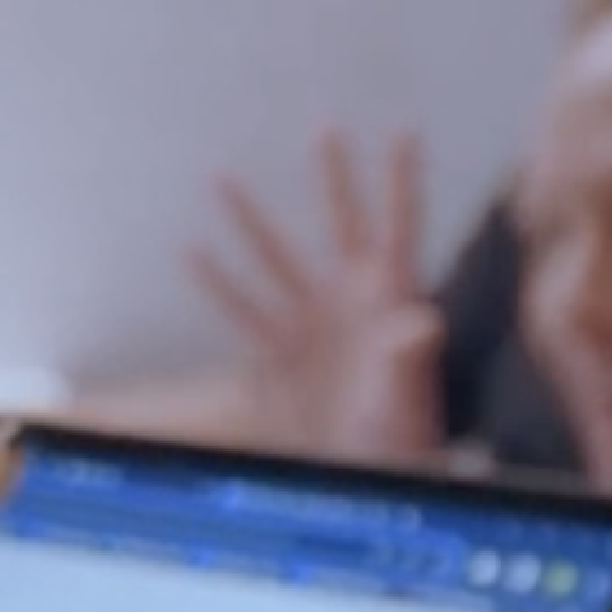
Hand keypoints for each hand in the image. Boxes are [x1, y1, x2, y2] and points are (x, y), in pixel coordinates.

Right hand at [187, 130, 442, 461]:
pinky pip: (242, 309)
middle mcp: (350, 302)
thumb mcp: (403, 398)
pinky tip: (192, 252)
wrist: (358, 484)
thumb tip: (420, 318)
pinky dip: (216, 282)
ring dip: (250, 220)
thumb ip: (405, 355)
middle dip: (334, 178)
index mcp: (390, 302)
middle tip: (325, 127)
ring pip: (277, 258)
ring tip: (220, 177)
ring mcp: (312, 325)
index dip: (400, 180)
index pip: (397, 228)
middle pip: (341, 225)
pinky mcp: (279, 354)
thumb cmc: (396, 443)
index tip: (402, 130)